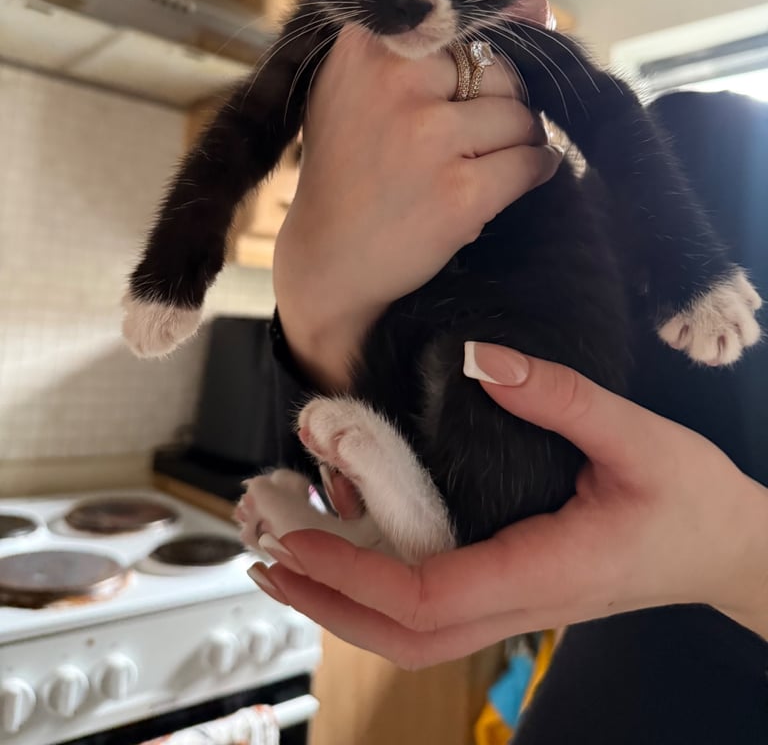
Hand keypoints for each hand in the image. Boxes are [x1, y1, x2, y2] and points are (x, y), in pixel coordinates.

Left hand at [252, 344, 767, 666]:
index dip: (355, 571)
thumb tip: (479, 358)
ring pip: (415, 635)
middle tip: (265, 555)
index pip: (429, 593)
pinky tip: (352, 553)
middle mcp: (523, 602)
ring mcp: (519, 605)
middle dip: (328, 603)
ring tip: (287, 559)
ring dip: (345, 604)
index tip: (297, 537)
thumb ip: (559, 395)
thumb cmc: (692, 499)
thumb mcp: (638, 434)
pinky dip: (379, 593)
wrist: (729, 549)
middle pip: (404, 636)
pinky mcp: (517, 589)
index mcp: (547, 569)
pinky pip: (435, 612)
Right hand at [274, 0, 560, 388]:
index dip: (474, 62)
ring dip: (517, 141)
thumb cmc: (349, 167)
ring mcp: (427, 138)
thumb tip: (538, 1)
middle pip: (499, 70)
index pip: (462, 25)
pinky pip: (530, 162)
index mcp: (366, 48)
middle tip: (467, 138)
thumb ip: (440, 39)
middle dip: (498, 104)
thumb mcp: (367, 88)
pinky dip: (533, 171)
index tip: (460, 91)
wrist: (327, 259)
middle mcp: (394, 84)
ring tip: (483, 161)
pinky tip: (509, 182)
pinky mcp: (458, 193)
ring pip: (521, 117)